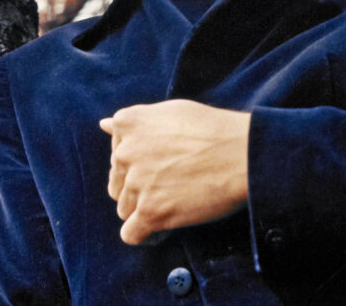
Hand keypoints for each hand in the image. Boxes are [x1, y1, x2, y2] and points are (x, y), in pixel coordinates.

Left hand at [99, 99, 250, 244]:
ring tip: (174, 200)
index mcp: (128, 124)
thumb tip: (103, 124)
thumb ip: (136, 121)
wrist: (243, 153)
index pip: (116, 153)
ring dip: (144, 209)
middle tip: (172, 183)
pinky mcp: (150, 212)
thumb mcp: (171, 111)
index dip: (140, 162)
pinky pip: (130, 233)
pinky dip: (142, 233)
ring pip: (125, 209)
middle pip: (118, 183)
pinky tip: (160, 225)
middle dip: (139, 187)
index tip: (163, 163)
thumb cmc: (213, 130)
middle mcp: (125, 152)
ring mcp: (136, 183)